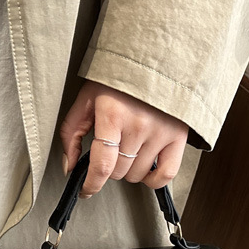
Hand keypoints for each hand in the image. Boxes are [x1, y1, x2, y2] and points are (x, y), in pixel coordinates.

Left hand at [59, 80, 188, 197]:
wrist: (155, 58)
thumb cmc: (118, 78)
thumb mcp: (87, 98)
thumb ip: (73, 133)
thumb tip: (69, 166)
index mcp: (113, 113)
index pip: (102, 164)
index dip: (92, 184)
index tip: (86, 190)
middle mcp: (138, 124)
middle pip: (118, 171)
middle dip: (110, 167)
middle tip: (111, 150)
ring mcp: (160, 131)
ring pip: (137, 175)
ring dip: (129, 170)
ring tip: (129, 150)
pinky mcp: (178, 136)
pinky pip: (166, 174)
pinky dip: (153, 180)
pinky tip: (145, 170)